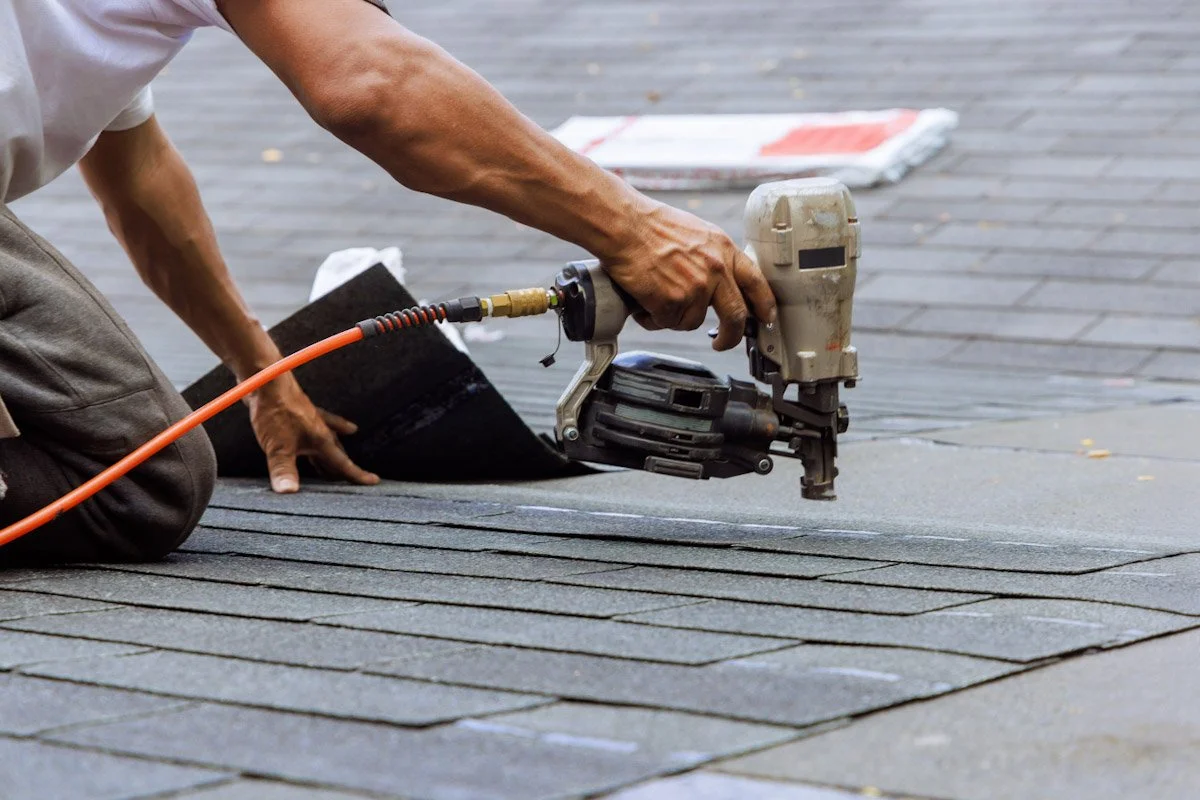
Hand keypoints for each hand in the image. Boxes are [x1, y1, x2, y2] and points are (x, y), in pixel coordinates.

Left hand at [245, 373, 379, 492]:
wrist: (267, 382)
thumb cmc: (275, 411)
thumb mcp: (278, 447)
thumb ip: (284, 470)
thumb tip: (289, 493)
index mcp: (320, 440)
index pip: (343, 463)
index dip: (357, 474)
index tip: (374, 481)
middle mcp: (320, 430)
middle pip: (336, 453)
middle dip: (344, 467)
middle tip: (352, 480)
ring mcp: (311, 420)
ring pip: (329, 439)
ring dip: (335, 451)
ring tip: (340, 460)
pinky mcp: (301, 412)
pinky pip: (320, 422)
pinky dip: (331, 426)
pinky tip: (338, 426)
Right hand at [600, 199, 776, 350]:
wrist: (625, 226)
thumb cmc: (651, 225)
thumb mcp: (697, 234)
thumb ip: (713, 257)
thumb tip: (721, 280)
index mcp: (724, 250)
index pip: (756, 283)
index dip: (764, 305)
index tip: (764, 319)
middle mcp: (715, 270)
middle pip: (735, 315)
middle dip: (731, 336)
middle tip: (721, 342)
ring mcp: (696, 288)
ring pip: (692, 321)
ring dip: (674, 317)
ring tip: (656, 298)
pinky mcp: (673, 302)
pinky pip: (667, 323)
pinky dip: (653, 318)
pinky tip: (644, 302)